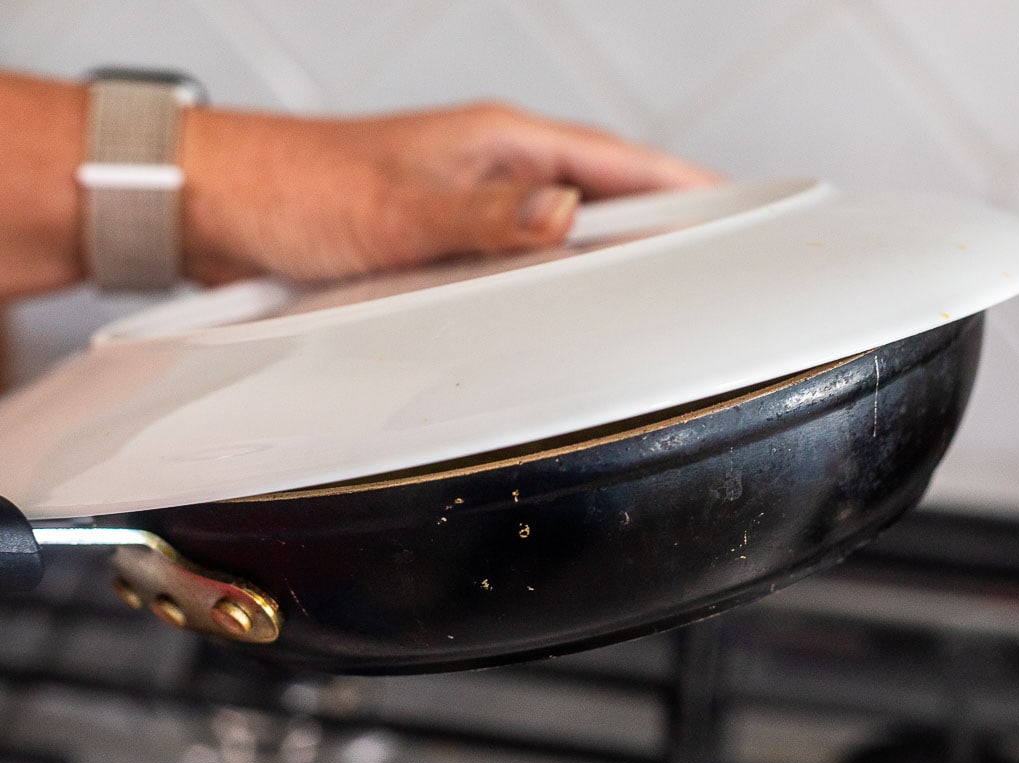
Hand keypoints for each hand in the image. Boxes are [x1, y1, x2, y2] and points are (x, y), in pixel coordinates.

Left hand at [180, 103, 719, 284]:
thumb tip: (565, 218)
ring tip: (650, 297)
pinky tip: (560, 310)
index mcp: (500, 141)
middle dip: (659, 229)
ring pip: (565, 231)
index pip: (620, 161)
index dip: (685, 186)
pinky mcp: (447, 236)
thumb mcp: (398, 211)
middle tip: (709, 270)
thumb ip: (485, 219)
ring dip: (604, 258)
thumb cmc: (296, 189)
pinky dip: (552, 280)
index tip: (742, 210)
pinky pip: (523, 257)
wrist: (221, 204)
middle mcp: (495, 167)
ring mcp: (474, 201)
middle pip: (604, 197)